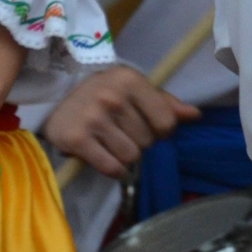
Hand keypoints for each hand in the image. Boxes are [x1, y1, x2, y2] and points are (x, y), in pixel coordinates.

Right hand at [42, 65, 200, 177]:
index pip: (166, 121)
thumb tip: (195, 115)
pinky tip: (107, 157)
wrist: (56, 98)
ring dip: (126, 156)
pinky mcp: (77, 139)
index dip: (162, 130)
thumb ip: (166, 103)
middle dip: (140, 142)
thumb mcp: (135, 89)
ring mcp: (93, 118)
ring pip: (131, 155)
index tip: (150, 127)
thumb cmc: (104, 94)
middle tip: (124, 132)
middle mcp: (113, 98)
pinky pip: (111, 167)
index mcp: (131, 81)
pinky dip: (114, 170)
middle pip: (148, 141)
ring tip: (114, 143)